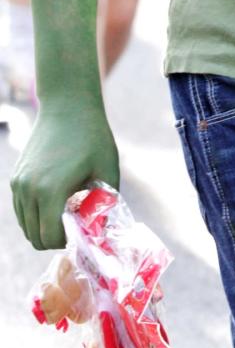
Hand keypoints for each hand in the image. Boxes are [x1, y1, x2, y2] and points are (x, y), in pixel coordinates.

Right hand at [10, 99, 118, 249]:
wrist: (68, 105)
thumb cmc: (93, 136)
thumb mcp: (107, 170)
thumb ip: (106, 203)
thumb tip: (103, 231)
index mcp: (51, 190)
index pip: (49, 237)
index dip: (67, 242)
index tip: (83, 232)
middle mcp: (28, 190)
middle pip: (34, 237)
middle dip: (54, 239)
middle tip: (75, 226)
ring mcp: (19, 184)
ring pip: (25, 225)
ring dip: (43, 228)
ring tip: (66, 212)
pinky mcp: (16, 177)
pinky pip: (21, 209)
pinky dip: (34, 215)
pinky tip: (55, 202)